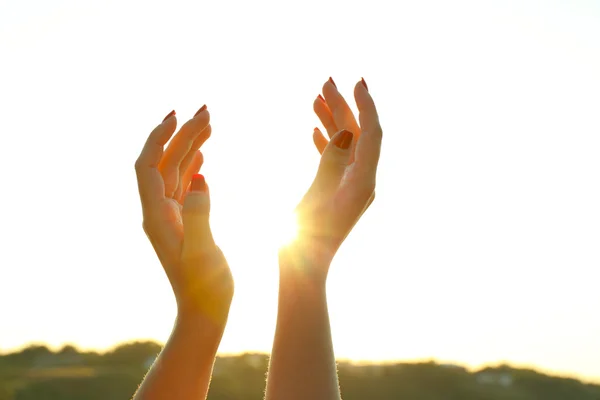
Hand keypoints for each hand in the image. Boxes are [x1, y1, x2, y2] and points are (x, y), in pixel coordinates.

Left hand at [135, 107, 232, 325]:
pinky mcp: (185, 221)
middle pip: (164, 163)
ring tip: (210, 122)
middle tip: (205, 110)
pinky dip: (194, 164)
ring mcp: (172, 216)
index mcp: (157, 217)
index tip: (177, 115)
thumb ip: (200, 217)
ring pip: (177, 171)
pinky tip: (204, 154)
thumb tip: (201, 180)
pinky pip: (186, 185)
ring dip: (190, 145)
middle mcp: (159, 212)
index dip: (158, 138)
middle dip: (182, 134)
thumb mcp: (203, 254)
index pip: (147, 167)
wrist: (204, 311)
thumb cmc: (204, 288)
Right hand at [281, 78, 382, 281]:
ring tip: (315, 98)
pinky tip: (313, 129)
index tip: (355, 82)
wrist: (301, 270)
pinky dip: (326, 142)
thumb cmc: (305, 239)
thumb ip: (332, 161)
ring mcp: (351, 188)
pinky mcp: (338, 194)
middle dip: (344, 107)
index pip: (372, 134)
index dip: (365, 105)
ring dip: (332, 121)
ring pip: (346, 146)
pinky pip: (336, 160)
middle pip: (359, 135)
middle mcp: (363, 183)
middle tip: (326, 82)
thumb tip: (348, 132)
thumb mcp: (317, 196)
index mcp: (363, 183)